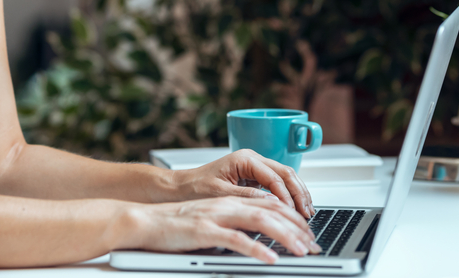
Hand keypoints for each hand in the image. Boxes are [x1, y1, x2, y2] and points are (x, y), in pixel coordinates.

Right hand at [129, 196, 321, 263]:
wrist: (144, 220)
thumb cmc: (174, 224)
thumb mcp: (210, 219)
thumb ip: (233, 223)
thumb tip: (259, 237)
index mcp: (228, 200)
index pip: (269, 202)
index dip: (293, 216)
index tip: (309, 233)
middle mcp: (226, 204)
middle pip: (270, 209)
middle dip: (297, 227)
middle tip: (314, 244)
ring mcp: (215, 216)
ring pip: (259, 221)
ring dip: (284, 236)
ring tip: (302, 251)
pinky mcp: (204, 230)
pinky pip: (235, 239)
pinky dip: (256, 249)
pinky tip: (270, 259)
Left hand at [171, 149, 315, 218]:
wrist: (180, 188)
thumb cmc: (195, 188)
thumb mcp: (221, 194)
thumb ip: (247, 196)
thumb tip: (271, 201)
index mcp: (244, 159)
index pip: (275, 177)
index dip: (287, 196)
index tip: (294, 213)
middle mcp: (252, 159)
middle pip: (286, 173)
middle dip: (300, 193)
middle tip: (308, 214)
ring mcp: (254, 166)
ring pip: (285, 176)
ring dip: (298, 194)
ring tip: (308, 212)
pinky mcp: (254, 175)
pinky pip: (278, 183)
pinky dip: (289, 195)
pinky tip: (296, 207)